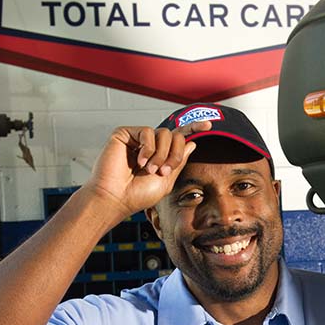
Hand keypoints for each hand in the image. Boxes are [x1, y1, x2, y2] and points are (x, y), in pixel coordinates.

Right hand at [85, 122, 210, 216]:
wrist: (116, 198)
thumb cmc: (137, 195)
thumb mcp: (166, 181)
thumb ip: (179, 161)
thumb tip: (192, 142)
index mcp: (161, 155)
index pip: (179, 138)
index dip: (194, 128)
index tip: (209, 125)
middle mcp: (150, 145)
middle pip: (175, 136)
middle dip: (175, 154)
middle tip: (164, 171)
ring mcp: (137, 138)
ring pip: (164, 133)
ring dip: (161, 154)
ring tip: (150, 170)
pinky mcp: (124, 134)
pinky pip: (147, 132)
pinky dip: (148, 148)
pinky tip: (140, 162)